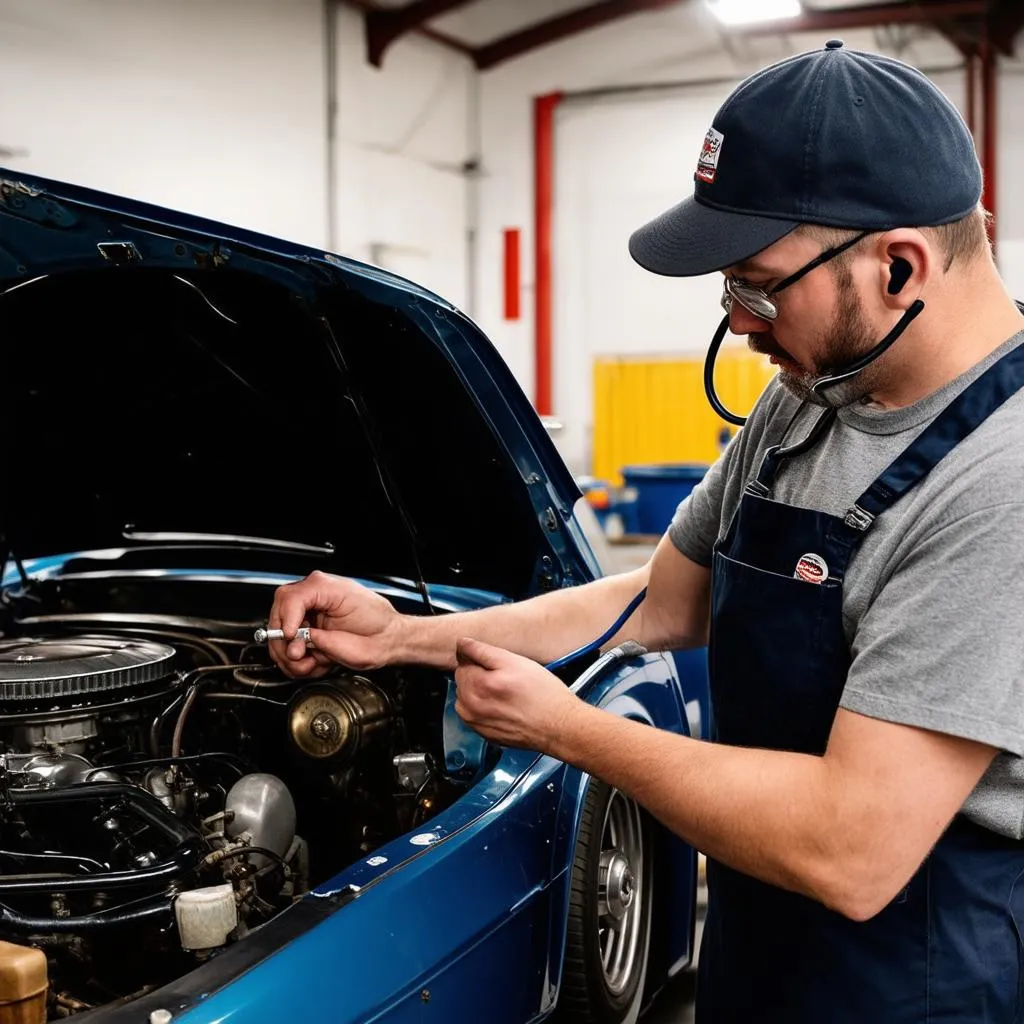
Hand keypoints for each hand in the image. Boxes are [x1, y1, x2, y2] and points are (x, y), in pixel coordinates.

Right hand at [266, 570, 401, 677]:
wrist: (386, 638)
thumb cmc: (377, 621)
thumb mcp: (353, 625)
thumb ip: (323, 634)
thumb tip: (299, 643)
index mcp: (323, 587)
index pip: (290, 597)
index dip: (286, 618)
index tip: (290, 635)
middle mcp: (311, 601)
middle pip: (277, 618)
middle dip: (285, 643)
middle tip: (299, 655)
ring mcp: (307, 618)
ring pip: (278, 639)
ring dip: (290, 658)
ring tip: (310, 664)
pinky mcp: (306, 636)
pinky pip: (287, 652)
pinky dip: (296, 665)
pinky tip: (312, 664)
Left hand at [453, 637, 579, 752]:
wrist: (558, 726)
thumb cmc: (543, 695)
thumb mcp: (515, 662)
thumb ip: (483, 651)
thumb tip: (461, 644)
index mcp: (480, 685)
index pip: (462, 662)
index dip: (480, 659)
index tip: (497, 664)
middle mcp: (473, 707)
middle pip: (461, 679)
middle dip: (478, 674)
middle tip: (504, 678)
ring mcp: (476, 723)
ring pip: (465, 696)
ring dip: (478, 690)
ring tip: (503, 692)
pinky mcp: (482, 733)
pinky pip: (472, 713)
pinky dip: (482, 706)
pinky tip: (502, 705)